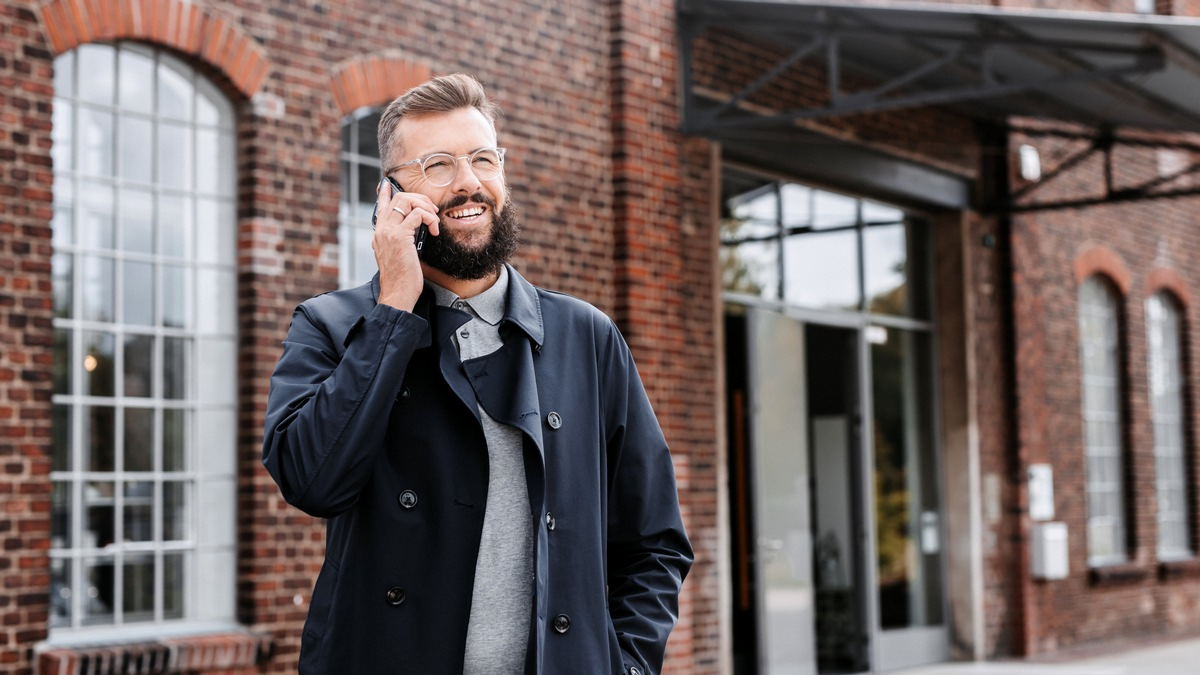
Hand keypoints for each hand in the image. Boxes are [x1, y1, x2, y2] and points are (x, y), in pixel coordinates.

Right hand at [372, 179, 439, 310]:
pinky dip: (430, 218)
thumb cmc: (401, 280)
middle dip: (418, 199)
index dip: (385, 193)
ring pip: (406, 201)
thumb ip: (400, 241)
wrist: (396, 294)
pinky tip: (434, 230)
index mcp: (379, 234)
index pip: (380, 206)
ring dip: (425, 206)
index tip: (387, 184)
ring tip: (434, 219)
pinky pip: (417, 215)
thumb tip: (413, 231)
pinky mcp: (400, 237)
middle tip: (431, 210)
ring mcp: (389, 232)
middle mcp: (381, 230)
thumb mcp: (397, 256)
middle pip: (397, 198)